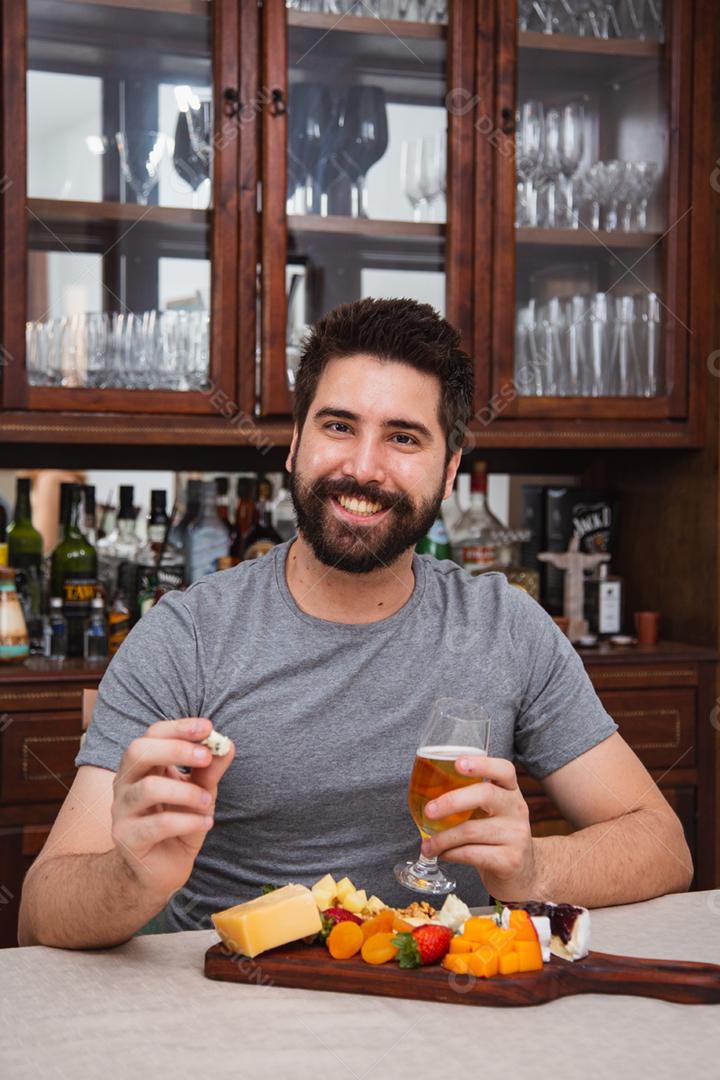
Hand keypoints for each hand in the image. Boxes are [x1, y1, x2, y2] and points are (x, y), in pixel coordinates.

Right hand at [111, 717, 234, 903]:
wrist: (161, 869)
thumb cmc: (179, 823)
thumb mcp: (200, 792)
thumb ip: (209, 770)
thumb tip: (228, 745)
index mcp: (142, 766)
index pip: (152, 734)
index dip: (178, 727)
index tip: (207, 728)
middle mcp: (125, 783)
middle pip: (139, 751)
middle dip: (176, 749)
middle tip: (206, 757)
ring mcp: (122, 811)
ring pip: (148, 788)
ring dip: (186, 792)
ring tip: (208, 803)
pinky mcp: (127, 839)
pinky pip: (157, 825)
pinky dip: (188, 822)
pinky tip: (205, 824)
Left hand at [420, 755, 536, 901]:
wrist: (524, 874)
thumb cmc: (497, 838)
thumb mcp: (492, 813)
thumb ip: (470, 800)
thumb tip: (424, 794)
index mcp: (511, 792)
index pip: (504, 770)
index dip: (481, 764)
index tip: (458, 763)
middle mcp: (517, 810)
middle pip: (486, 795)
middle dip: (451, 801)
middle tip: (429, 810)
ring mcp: (516, 836)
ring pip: (471, 830)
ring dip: (442, 838)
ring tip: (429, 845)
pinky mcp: (510, 861)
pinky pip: (471, 854)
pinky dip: (450, 854)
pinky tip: (443, 854)